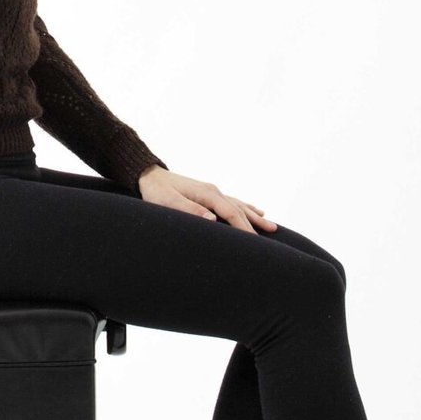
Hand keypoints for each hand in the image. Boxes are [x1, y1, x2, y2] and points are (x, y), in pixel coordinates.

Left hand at [138, 165, 277, 233]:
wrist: (148, 175)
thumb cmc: (156, 191)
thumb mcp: (168, 202)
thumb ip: (189, 210)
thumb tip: (213, 220)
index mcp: (207, 194)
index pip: (231, 214)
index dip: (244, 229)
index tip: (255, 244)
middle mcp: (213, 191)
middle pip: (239, 210)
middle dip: (254, 227)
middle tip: (270, 244)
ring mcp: (212, 191)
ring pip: (240, 205)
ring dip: (255, 217)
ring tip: (272, 227)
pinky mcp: (209, 193)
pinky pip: (233, 202)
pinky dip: (247, 208)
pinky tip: (257, 211)